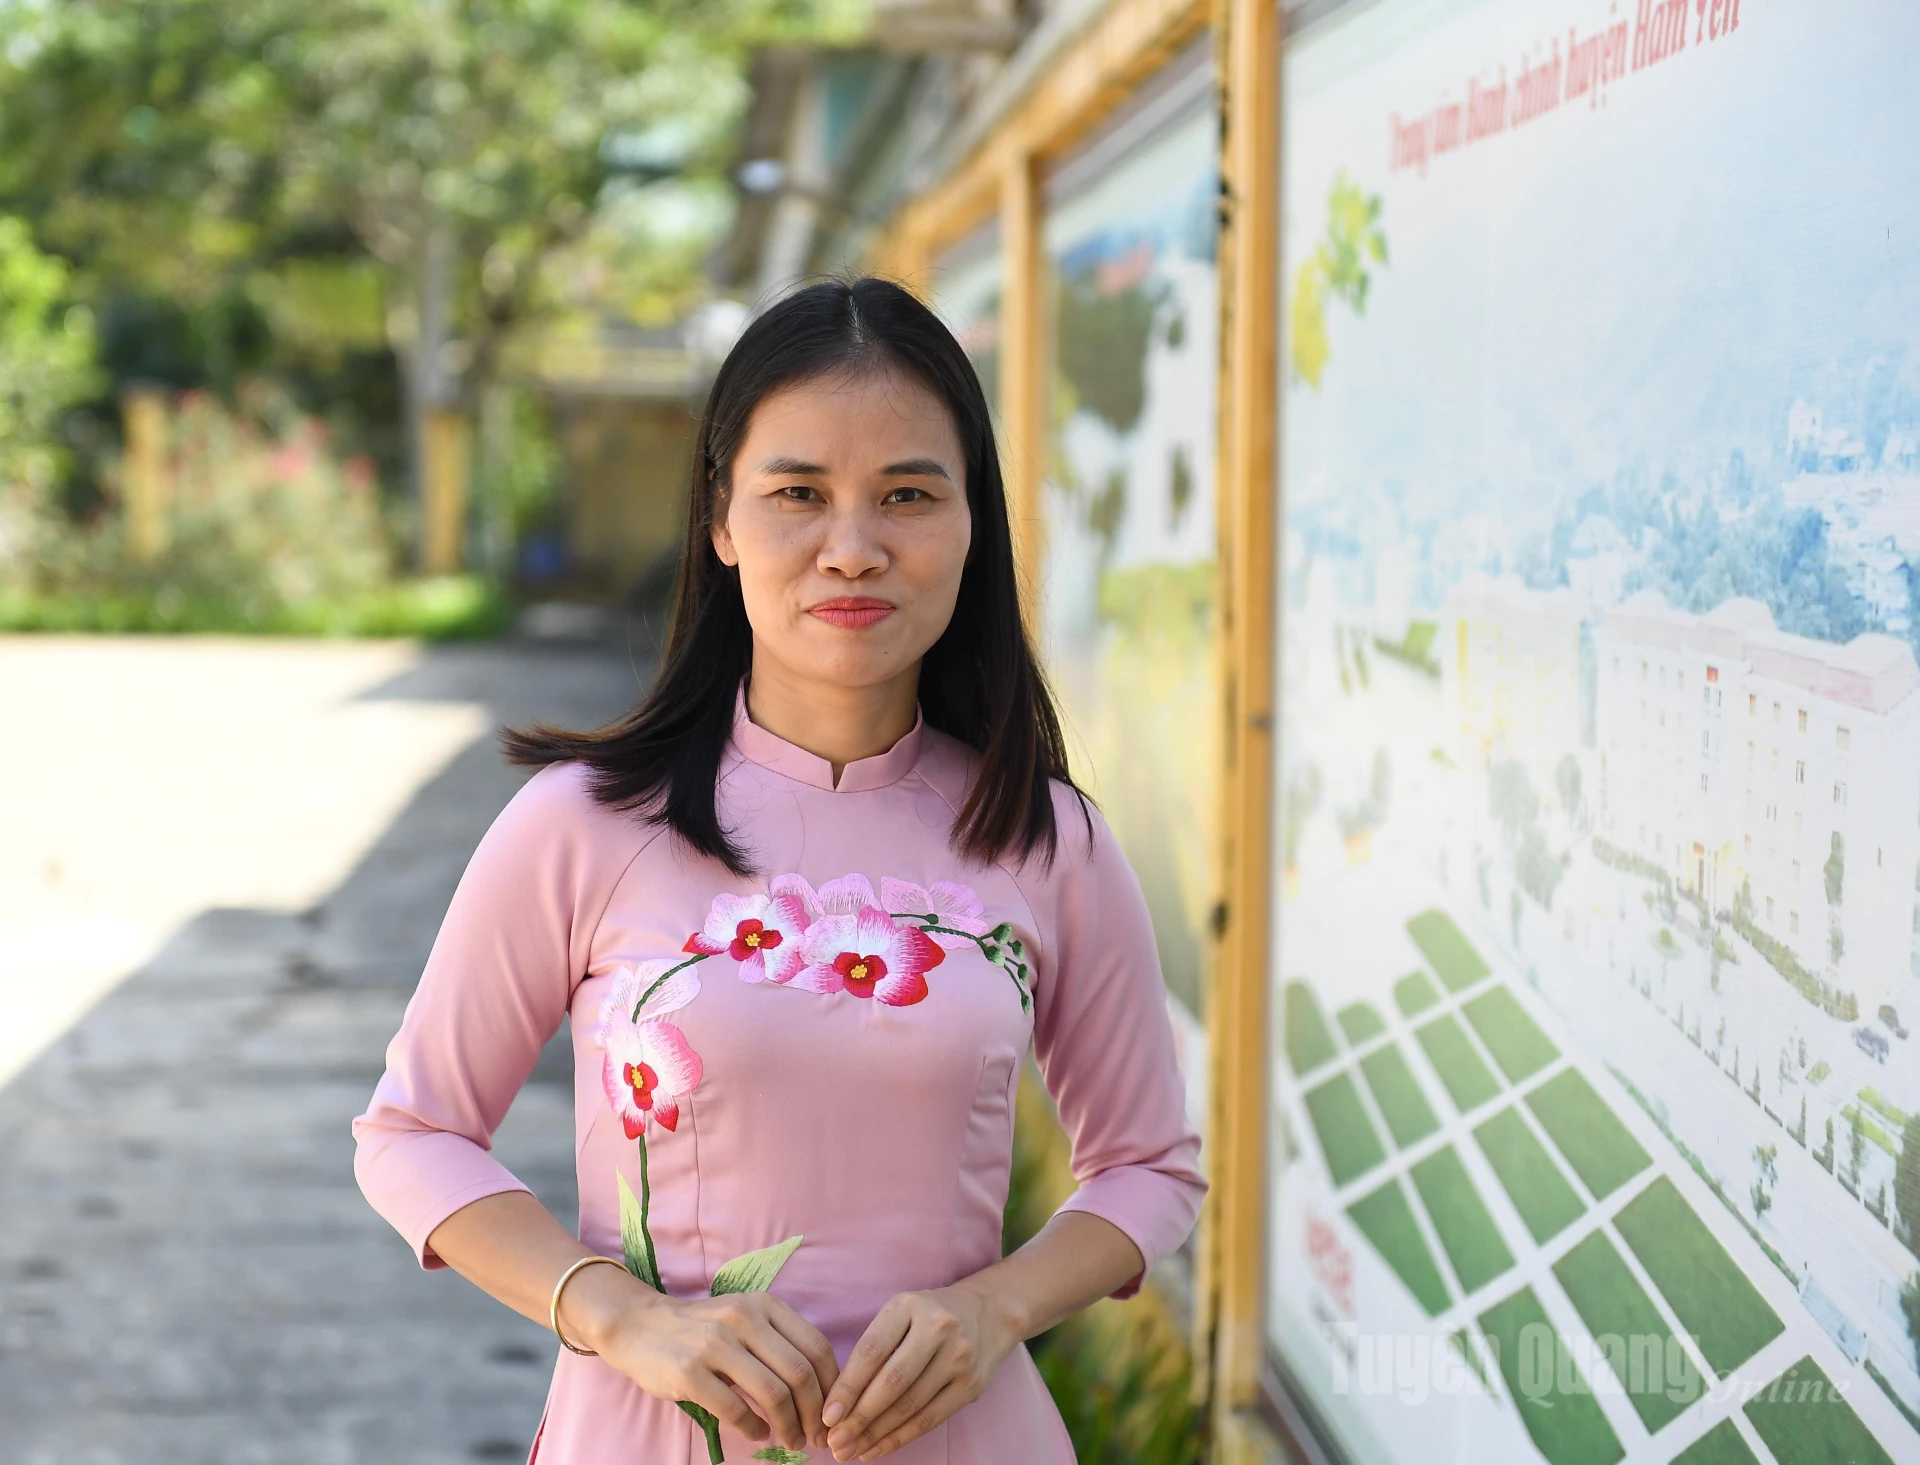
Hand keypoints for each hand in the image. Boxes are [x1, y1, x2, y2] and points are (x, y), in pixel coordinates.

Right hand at [570, 1270, 840, 1452]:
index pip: (816, 1347)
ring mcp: (715, 1344)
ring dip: (789, 1426)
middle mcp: (743, 1318)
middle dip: (815, 1413)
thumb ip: (779, 1343)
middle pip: (799, 1373)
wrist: (639, 1325)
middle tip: (816, 1436)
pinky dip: (754, 1429)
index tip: (832, 1413)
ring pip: (773, 1393)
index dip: (831, 1386)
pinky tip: (758, 1433)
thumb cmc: (702, 1328)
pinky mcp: (690, 1372)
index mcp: (764, 1304)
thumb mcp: (744, 1318)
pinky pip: (735, 1409)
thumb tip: (822, 1391)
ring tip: (791, 1440)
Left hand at [821, 1281, 1020, 1460]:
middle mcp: (938, 1329)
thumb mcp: (900, 1313)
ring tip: (850, 1451)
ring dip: (876, 1434)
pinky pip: (930, 1419)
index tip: (827, 1416)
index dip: (848, 1387)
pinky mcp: (972, 1385)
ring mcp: (959, 1358)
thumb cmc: (928, 1317)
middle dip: (859, 1417)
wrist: (988, 1313)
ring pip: (910, 1405)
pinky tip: (877, 1449)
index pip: (872, 1351)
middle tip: (835, 1442)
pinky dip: (900, 1438)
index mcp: (909, 1306)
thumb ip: (873, 1349)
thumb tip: (839, 1402)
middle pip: (892, 1382)